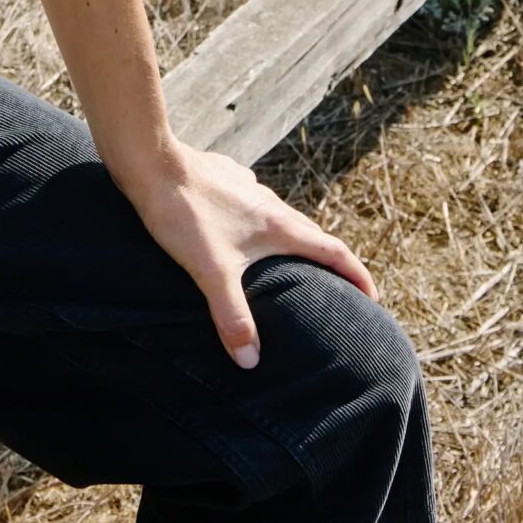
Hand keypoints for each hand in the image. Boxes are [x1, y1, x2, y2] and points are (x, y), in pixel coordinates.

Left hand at [108, 136, 377, 368]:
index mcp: (278, 225)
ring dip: (293, 240)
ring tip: (290, 263)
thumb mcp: (210, 273)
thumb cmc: (182, 215)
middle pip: (312, 234)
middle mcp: (270, 203)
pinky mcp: (222, 178)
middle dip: (329, 262)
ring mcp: (246, 187)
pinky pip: (252, 203)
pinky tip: (242, 228)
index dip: (357, 276)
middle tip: (336, 288)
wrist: (150, 161)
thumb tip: (251, 361)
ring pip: (280, 217)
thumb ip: (232, 317)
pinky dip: (259, 222)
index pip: (334, 252)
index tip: (373, 298)